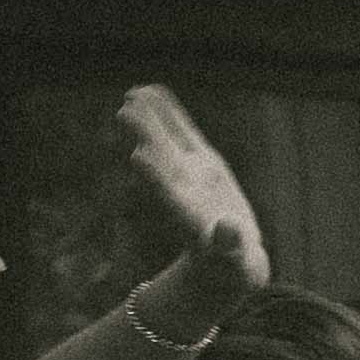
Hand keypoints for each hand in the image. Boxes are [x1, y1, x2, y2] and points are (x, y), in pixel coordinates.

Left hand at [111, 84, 265, 341]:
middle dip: (147, 138)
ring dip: (150, 119)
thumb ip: (229, 244)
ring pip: (167, 142)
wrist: (228, 260)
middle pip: (163, 162)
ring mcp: (190, 175)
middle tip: (125, 112)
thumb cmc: (232, 266)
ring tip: (133, 93)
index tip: (138, 156)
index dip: (155, 176)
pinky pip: (184, 134)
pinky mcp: (201, 165)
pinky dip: (171, 115)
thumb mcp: (234, 262)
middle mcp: (184, 192)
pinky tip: (156, 93)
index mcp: (190, 217)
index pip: (170, 196)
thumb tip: (227, 229)